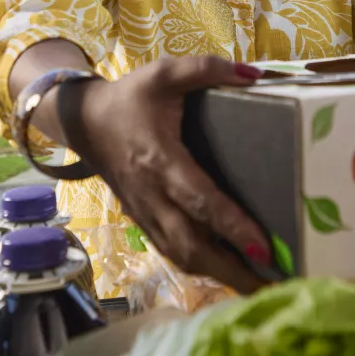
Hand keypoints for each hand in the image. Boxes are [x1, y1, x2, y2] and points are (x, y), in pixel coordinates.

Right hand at [69, 54, 272, 293]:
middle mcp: (151, 194)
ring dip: (219, 275)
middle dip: (231, 269)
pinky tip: (229, 273)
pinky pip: (172, 251)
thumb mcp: (162, 73)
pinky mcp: (142, 220)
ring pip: (180, 256)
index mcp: (159, 160)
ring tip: (258, 286)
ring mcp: (144, 212)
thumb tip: (253, 74)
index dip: (231, 225)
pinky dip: (201, 267)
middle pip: (191, 245)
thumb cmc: (128, 98)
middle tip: (272, 284)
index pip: (199, 200)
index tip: (263, 246)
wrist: (82, 122)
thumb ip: (204, 69)